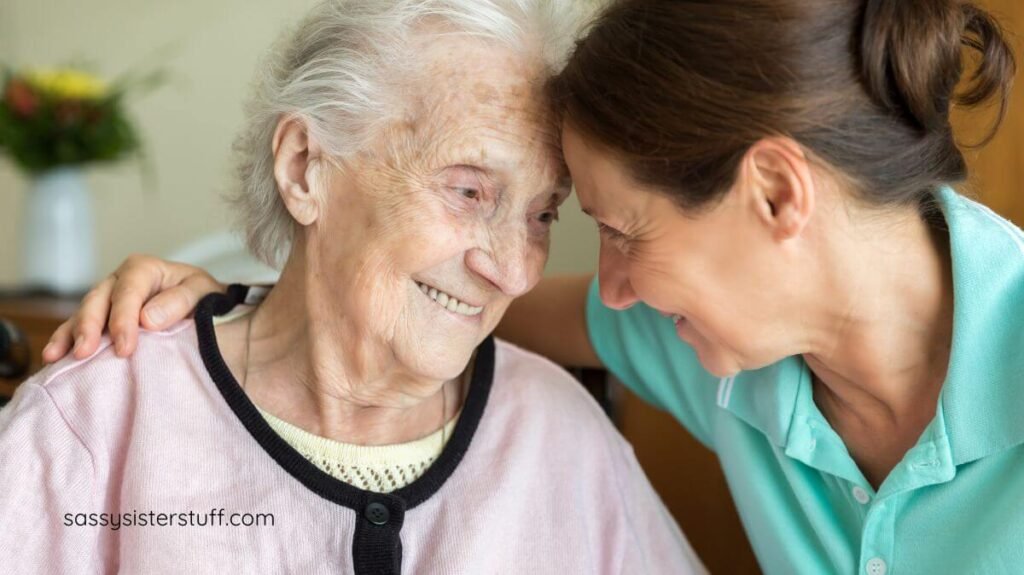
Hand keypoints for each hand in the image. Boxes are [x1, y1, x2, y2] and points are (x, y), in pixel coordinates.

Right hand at [42, 255, 225, 361]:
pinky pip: (78, 327)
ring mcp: (106, 299)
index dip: (124, 320)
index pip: (129, 292)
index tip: (125, 349)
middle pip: (98, 300)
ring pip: (83, 313)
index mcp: (144, 269)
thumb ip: (179, 301)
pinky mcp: (101, 318)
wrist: (204, 305)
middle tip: (84, 353)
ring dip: (70, 335)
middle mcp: (119, 281)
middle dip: (89, 327)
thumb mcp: (203, 292)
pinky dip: (65, 340)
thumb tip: (148, 319)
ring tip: (57, 356)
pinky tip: (53, 357)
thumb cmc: (204, 297)